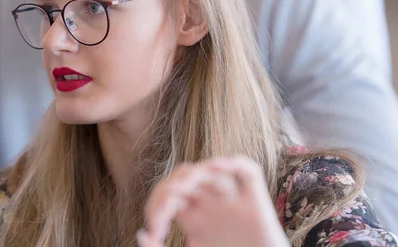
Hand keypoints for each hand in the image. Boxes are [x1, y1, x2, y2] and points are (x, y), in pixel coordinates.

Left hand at [138, 156, 289, 246]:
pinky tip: (218, 169)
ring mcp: (233, 199)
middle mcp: (211, 202)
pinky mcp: (256, 201)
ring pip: (212, 170)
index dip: (156, 207)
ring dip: (195, 174)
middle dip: (169, 188)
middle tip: (162, 213)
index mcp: (193, 215)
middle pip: (185, 175)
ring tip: (182, 189)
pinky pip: (247, 170)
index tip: (154, 232)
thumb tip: (141, 234)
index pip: (168, 194)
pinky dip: (234, 163)